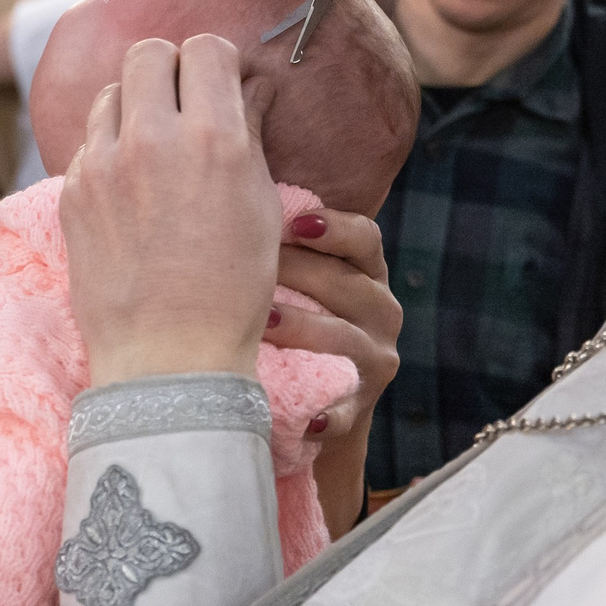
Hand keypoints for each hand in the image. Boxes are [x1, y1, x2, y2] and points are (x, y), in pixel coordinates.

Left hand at [61, 35, 281, 385]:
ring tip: (156, 143)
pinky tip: (132, 185)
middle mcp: (153, 140)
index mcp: (213, 139)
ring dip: (136, 104)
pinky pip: (91, 142)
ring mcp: (103, 165)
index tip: (221, 85)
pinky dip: (112, 148)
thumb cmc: (232, 288)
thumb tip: (249, 88)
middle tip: (185, 103)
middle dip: (171, 70)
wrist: (170, 356)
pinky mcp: (72, 191)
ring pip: (112, 91)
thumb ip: (248, 135)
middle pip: (149, 54)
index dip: (217, 64)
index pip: (205, 49)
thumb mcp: (262, 206)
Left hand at [267, 209, 400, 537]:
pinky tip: (306, 414)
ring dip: (303, 329)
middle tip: (248, 264)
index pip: (365, 239)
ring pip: (344, 339)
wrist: (310, 401)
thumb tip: (225, 190)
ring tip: (262, 321)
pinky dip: (328, 415)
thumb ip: (276, 241)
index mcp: (366, 273)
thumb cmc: (290, 318)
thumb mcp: (294, 279)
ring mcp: (374, 361)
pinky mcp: (359, 409)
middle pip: (347, 284)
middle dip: (299, 272)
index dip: (334, 227)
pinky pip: (345, 413)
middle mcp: (381, 312)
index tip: (293, 222)